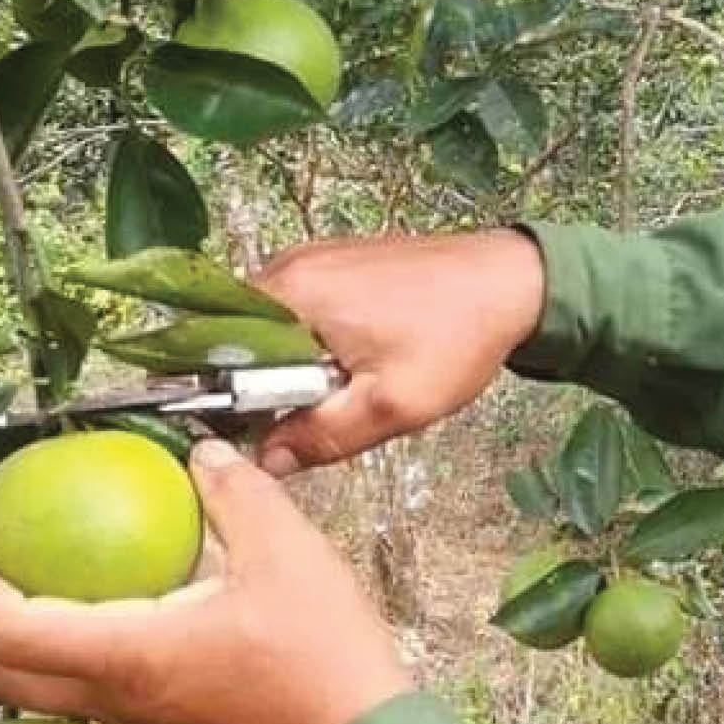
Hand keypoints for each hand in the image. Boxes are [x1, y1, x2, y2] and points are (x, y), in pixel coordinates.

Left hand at [0, 441, 412, 723]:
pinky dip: (65, 650)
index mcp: (130, 655)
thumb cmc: (323, 657)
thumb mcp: (289, 554)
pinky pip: (87, 692)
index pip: (9, 627)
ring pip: (38, 691)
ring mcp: (140, 721)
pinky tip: (109, 609)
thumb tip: (205, 455)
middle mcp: (118, 698)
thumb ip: (239, 495)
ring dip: (10, 640)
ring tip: (25, 582)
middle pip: (0, 672)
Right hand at [251, 229, 545, 475]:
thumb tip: (266, 463)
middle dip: (264, 383)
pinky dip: (312, 341)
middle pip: (237, 338)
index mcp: (291, 293)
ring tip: (346, 382)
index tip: (255, 425)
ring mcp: (312, 259)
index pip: (210, 348)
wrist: (512, 282)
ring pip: (269, 328)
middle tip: (316, 407)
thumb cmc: (459, 334)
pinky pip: (297, 311)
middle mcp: (290, 266)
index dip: (225, 396)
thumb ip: (322, 437)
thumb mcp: (393, 405)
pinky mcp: (334, 263)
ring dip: (291, 364)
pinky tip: (356, 360)